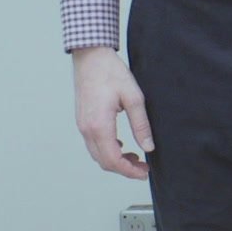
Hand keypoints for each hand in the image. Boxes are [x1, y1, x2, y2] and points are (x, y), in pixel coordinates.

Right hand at [72, 47, 153, 179]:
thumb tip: (149, 147)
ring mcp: (82, 126)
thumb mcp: (134, 97)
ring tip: (136, 158)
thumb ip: (141, 125)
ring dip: (116, 160)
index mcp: (99, 126)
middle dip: (124, 169)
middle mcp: (87, 129)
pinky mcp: (82, 121)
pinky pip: (94, 144)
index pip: (112, 160)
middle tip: (144, 168)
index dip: (129, 171)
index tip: (144, 172)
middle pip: (104, 161)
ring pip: (97, 155)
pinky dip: (108, 151)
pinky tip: (123, 146)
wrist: (90, 58)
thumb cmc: (112, 73)